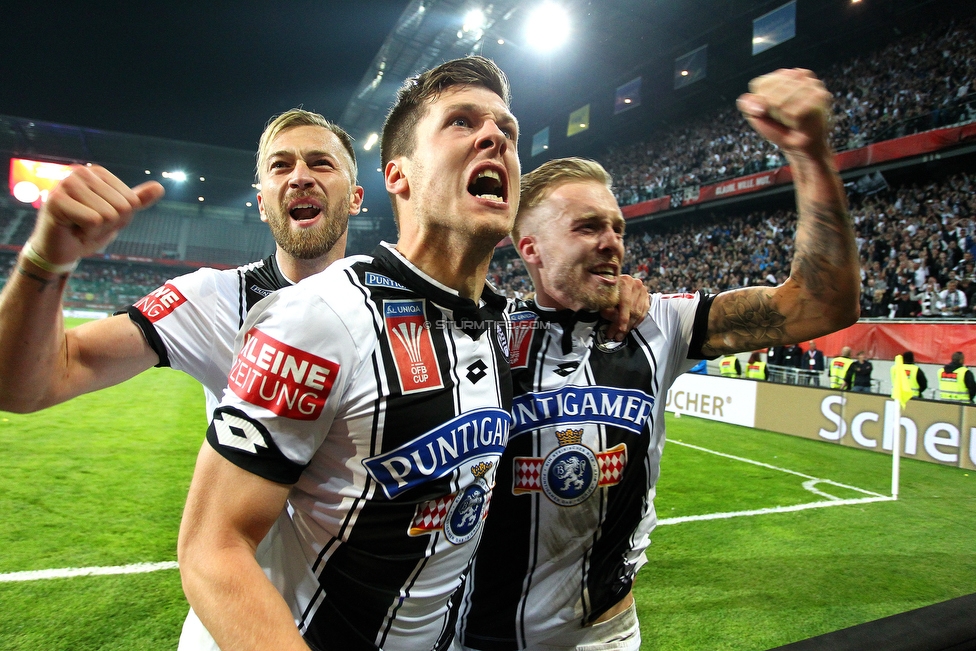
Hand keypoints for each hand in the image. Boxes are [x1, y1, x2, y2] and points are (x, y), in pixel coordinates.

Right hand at [29, 165, 164, 265]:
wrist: (59, 250)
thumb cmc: (87, 231)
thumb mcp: (117, 216)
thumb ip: (136, 201)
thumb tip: (159, 187)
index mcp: (97, 172)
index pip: (132, 200)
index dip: (121, 218)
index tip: (100, 219)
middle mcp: (81, 172)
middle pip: (122, 207)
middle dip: (110, 224)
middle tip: (88, 225)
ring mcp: (66, 184)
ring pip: (108, 215)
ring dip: (97, 230)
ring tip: (80, 226)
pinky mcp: (56, 200)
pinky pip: (94, 221)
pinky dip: (87, 233)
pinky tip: (72, 229)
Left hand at [600, 275, 648, 340]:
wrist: (616, 281)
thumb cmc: (607, 290)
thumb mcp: (604, 297)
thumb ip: (608, 307)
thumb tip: (612, 318)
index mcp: (625, 281)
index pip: (626, 303)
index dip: (623, 318)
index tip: (619, 330)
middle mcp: (636, 284)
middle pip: (632, 309)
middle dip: (624, 326)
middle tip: (616, 336)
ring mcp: (643, 290)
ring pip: (638, 313)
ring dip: (629, 326)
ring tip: (621, 335)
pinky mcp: (647, 296)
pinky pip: (643, 312)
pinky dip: (636, 321)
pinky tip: (630, 327)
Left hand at [736, 68, 831, 160]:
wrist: (799, 145)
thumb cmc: (778, 127)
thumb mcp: (757, 115)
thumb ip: (749, 105)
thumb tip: (751, 101)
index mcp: (782, 75)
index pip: (760, 85)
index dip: (760, 102)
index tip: (770, 111)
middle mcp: (798, 74)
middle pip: (769, 95)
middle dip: (772, 111)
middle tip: (783, 117)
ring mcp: (811, 84)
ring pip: (780, 103)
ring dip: (782, 117)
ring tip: (791, 119)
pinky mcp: (819, 96)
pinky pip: (792, 112)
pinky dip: (791, 121)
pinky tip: (798, 122)